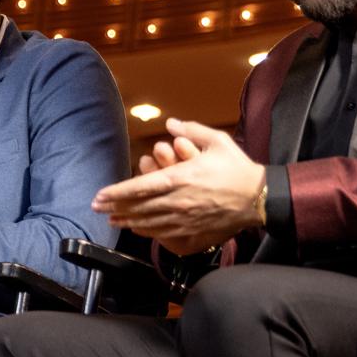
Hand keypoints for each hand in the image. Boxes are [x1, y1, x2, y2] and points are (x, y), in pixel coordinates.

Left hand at [91, 119, 263, 256]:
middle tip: (97, 207)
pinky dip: (147, 231)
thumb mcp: (218, 141)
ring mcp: (184, 219)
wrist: (259, 197)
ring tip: (112, 219)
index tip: (99, 195)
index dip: (115, 192)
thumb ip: (192, 130)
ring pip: (147, 223)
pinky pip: (163, 234)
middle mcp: (177, 201)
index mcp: (179, 178)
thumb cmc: (237, 169)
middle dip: (114, 207)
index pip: (138, 187)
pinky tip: (137, 228)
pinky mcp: (192, 232)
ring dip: (127, 221)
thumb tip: (170, 123)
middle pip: (137, 207)